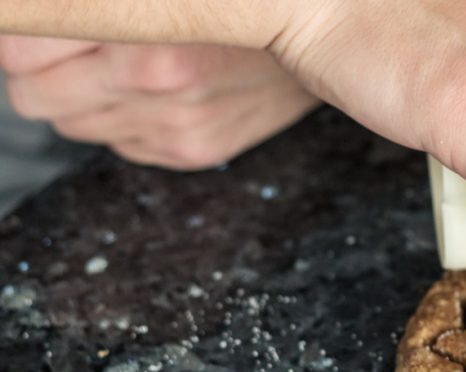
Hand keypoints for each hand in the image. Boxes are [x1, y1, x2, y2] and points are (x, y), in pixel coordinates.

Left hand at [0, 37, 318, 169]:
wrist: (322, 30)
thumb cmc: (236, 3)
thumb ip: (95, 7)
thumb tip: (31, 16)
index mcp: (142, 32)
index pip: (19, 49)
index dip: (19, 36)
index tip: (33, 28)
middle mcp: (155, 82)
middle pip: (33, 95)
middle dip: (40, 69)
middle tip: (76, 45)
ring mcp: (176, 125)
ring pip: (71, 126)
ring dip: (80, 96)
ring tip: (123, 65)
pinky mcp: (194, 151)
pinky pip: (118, 145)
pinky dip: (123, 119)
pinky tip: (157, 91)